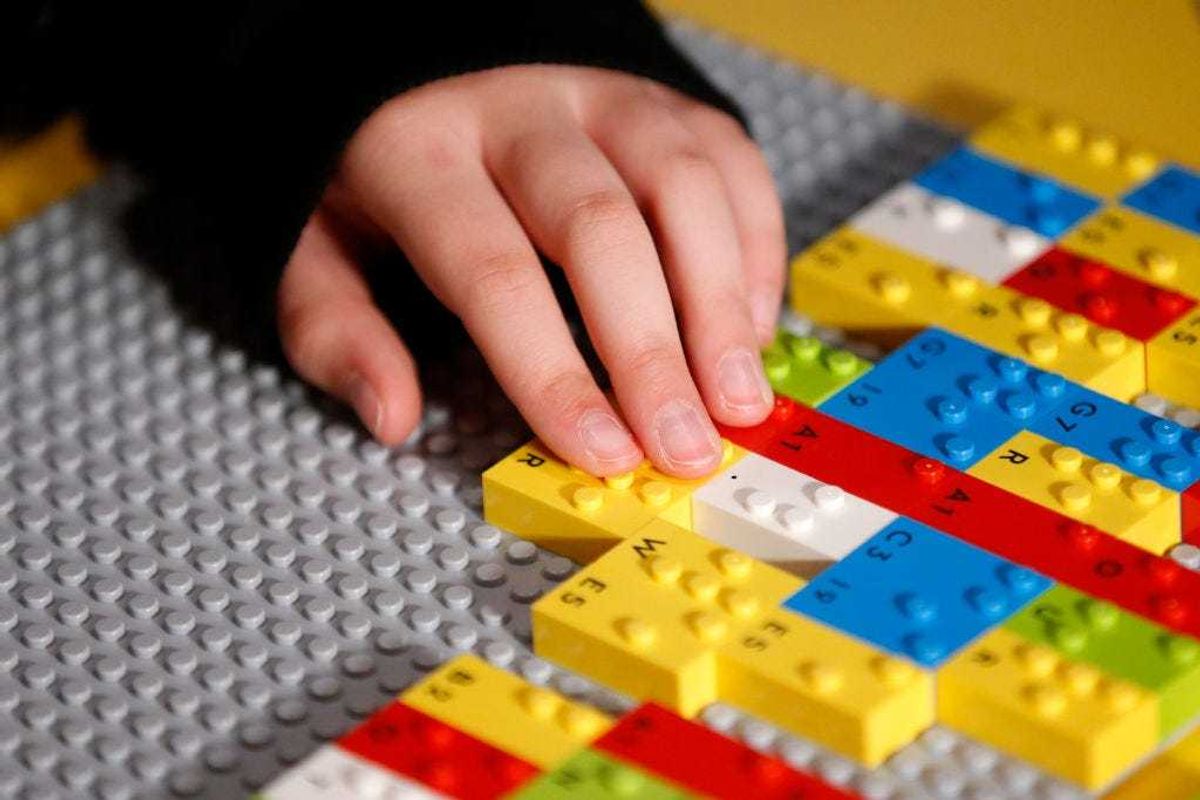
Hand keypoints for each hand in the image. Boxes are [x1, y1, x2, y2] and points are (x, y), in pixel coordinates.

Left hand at [277, 65, 784, 477]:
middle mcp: (520, 110)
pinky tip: (750, 329)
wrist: (429, 52)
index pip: (494, 272)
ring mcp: (602, 93)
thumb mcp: (313, 241)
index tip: (602, 453)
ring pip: (682, 186)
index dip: (553, 373)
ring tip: (738, 399)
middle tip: (685, 446)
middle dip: (651, 351)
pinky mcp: (663, 97)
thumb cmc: (378, 167)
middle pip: (601, 228)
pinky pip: (730, 161)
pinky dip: (753, 248)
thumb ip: (335, 328)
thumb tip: (390, 417)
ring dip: (720, 304)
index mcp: (419, 150)